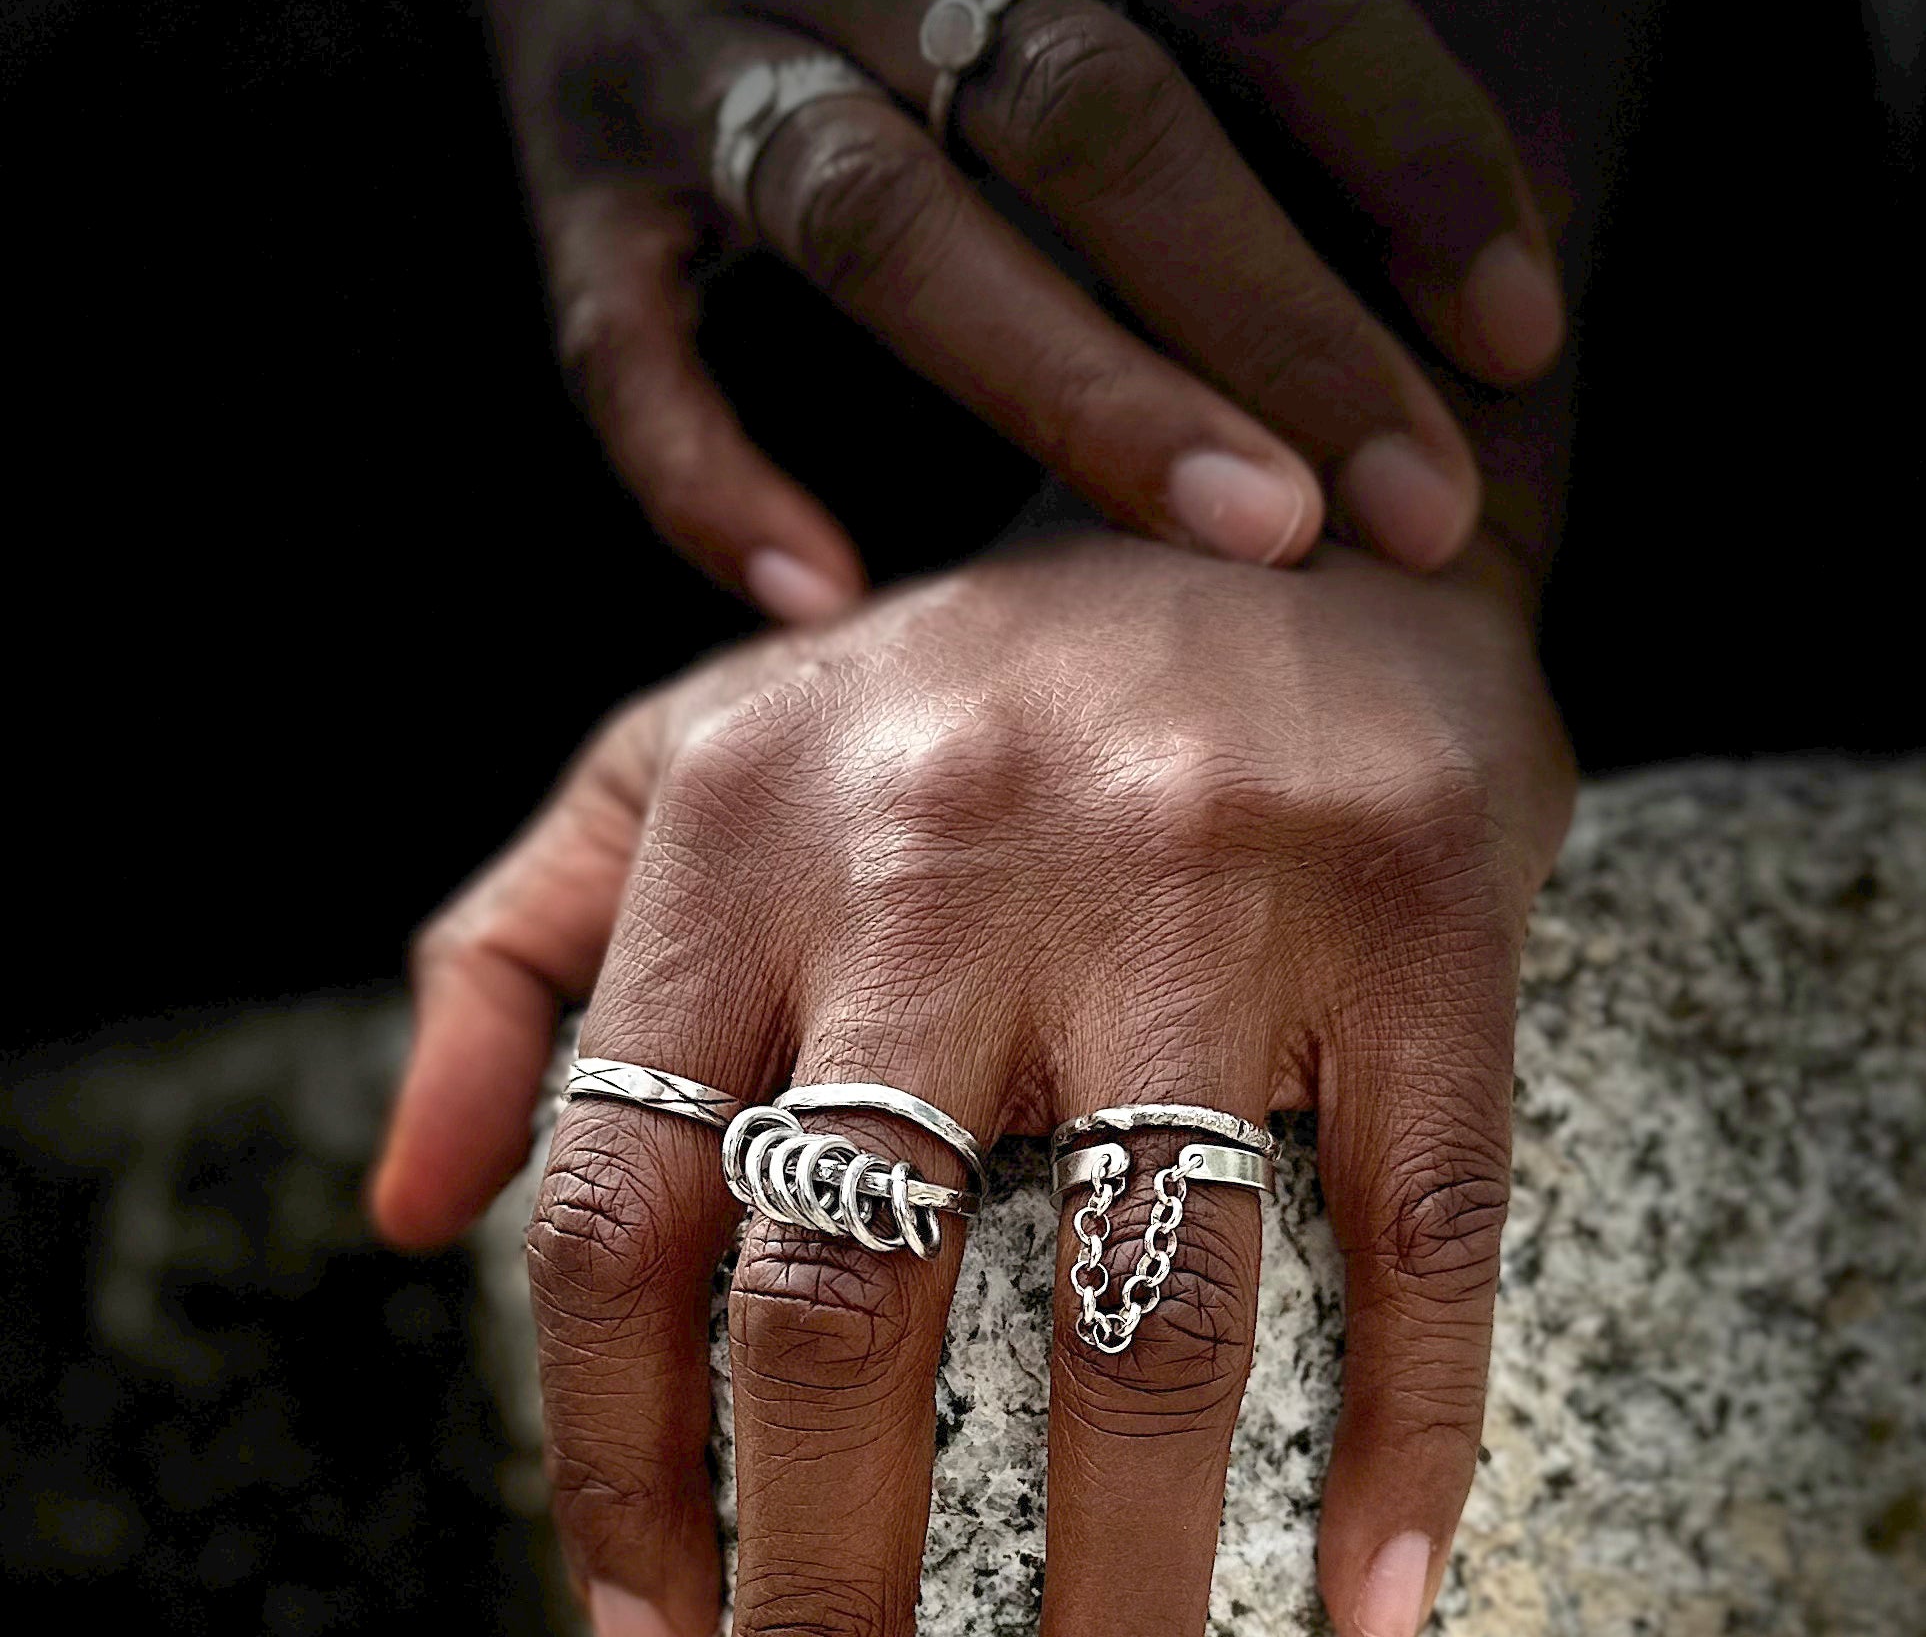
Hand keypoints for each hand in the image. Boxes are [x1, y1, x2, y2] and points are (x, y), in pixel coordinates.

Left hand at [372, 531, 1574, 1636]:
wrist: (1271, 508)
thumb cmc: (966, 685)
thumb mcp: (698, 754)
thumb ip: (518, 951)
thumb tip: (402, 1212)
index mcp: (759, 819)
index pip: (622, 1207)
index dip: (609, 1467)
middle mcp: (958, 842)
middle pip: (846, 1299)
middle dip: (820, 1585)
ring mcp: (1203, 879)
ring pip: (1135, 1318)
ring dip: (1110, 1588)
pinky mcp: (1412, 911)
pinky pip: (1413, 1232)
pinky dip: (1400, 1449)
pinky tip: (1367, 1606)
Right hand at [411, 0, 1562, 619]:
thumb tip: (1413, 153)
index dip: (1405, 143)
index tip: (1518, 327)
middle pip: (1085, 117)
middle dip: (1272, 319)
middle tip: (1412, 497)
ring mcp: (684, 36)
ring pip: (882, 230)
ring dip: (1073, 392)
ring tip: (1243, 533)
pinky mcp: (568, 160)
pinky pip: (619, 341)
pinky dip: (706, 475)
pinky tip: (821, 595)